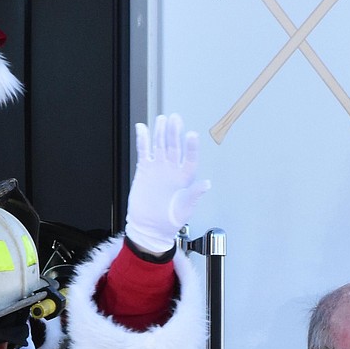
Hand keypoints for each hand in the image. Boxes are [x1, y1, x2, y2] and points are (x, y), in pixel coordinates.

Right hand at [125, 114, 209, 254]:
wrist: (150, 228)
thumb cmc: (169, 221)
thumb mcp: (185, 209)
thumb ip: (194, 194)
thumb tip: (206, 184)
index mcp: (185, 178)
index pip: (189, 158)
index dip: (191, 147)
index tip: (192, 135)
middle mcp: (172, 170)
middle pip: (174, 147)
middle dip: (175, 133)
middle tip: (176, 119)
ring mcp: (158, 168)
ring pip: (160, 145)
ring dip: (161, 132)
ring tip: (162, 120)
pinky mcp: (144, 170)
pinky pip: (144, 151)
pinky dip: (143, 140)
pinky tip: (143, 128)